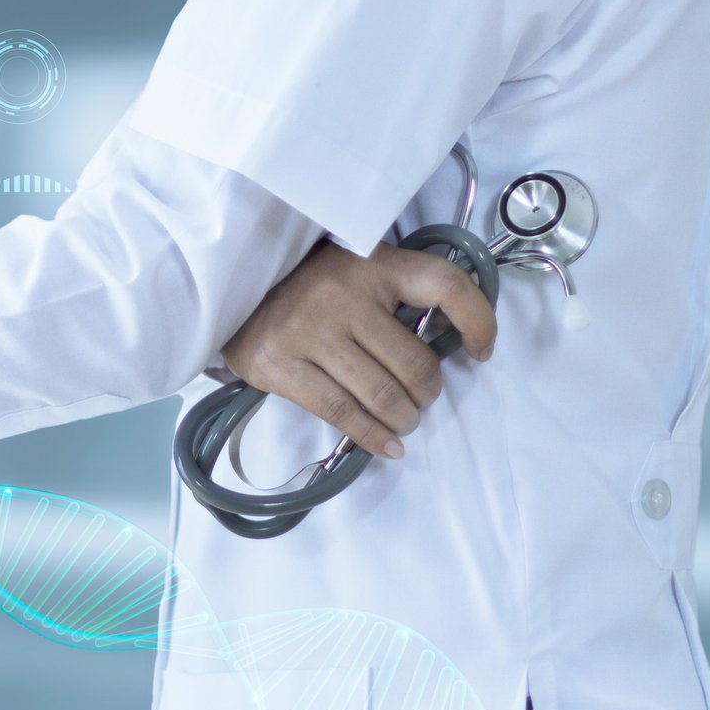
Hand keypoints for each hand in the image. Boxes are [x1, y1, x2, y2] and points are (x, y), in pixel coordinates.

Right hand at [222, 240, 496, 458]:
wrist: (227, 288)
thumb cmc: (306, 284)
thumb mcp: (355, 268)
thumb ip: (396, 291)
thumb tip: (449, 336)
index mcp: (372, 264)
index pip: (444, 285)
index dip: (478, 321)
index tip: (481, 352)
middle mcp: (343, 295)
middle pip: (414, 363)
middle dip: (427, 394)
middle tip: (421, 400)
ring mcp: (310, 331)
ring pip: (382, 395)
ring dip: (404, 419)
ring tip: (404, 422)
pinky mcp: (281, 366)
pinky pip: (342, 413)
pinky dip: (374, 437)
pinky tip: (388, 446)